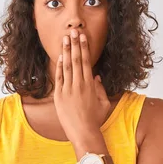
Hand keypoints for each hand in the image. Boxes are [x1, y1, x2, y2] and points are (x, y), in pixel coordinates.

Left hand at [54, 29, 110, 143]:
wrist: (83, 132)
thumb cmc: (95, 120)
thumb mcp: (103, 103)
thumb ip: (100, 89)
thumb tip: (96, 76)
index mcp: (90, 85)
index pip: (86, 62)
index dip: (84, 48)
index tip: (82, 37)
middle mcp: (79, 85)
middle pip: (76, 60)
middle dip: (74, 44)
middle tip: (73, 31)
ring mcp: (68, 90)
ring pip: (67, 66)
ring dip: (66, 51)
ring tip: (65, 39)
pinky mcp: (59, 96)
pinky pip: (59, 78)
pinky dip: (59, 67)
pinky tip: (60, 57)